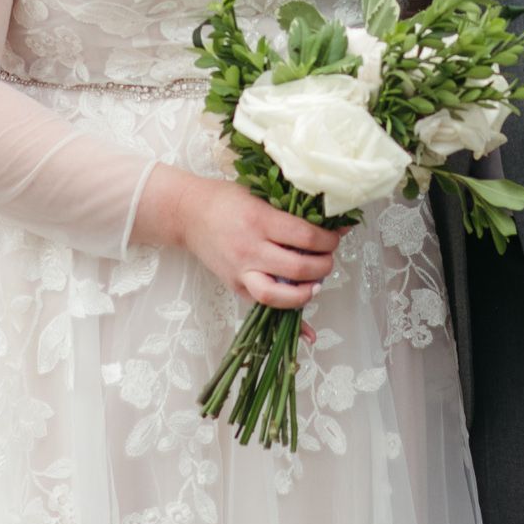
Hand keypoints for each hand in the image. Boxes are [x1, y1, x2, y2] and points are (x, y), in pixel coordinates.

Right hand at [140, 169, 344, 315]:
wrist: (188, 214)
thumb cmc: (226, 199)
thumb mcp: (259, 194)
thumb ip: (289, 209)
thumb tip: (328, 223)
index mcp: (260, 220)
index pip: (305, 236)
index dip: (328, 240)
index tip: (336, 237)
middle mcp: (250, 249)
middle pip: (298, 267)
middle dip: (324, 266)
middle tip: (328, 258)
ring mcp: (241, 271)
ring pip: (280, 296)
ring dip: (307, 293)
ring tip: (317, 283)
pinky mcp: (235, 286)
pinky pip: (264, 307)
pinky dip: (288, 316)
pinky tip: (306, 330)